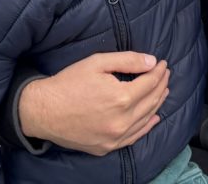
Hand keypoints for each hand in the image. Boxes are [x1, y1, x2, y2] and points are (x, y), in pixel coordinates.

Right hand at [19, 51, 169, 154]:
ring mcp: (114, 137)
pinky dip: (146, 126)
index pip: (150, 83)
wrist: (42, 111)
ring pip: (146, 120)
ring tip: (163, 90)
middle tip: (165, 73)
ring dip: (157, 103)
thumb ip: (128, 60)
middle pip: (151, 101)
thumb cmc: (68, 83)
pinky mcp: (106, 147)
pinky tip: (153, 118)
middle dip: (161, 84)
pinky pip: (133, 137)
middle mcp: (122, 121)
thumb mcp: (98, 63)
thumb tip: (152, 61)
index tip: (163, 63)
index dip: (159, 71)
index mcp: (121, 98)